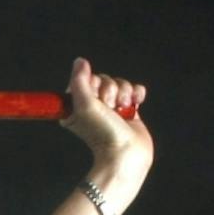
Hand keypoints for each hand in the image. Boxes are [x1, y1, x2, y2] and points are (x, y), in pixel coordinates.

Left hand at [61, 57, 151, 198]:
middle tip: (110, 109)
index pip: (87, 79)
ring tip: (122, 111)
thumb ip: (79, 81)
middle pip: (105, 80)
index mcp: (76, 106)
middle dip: (110, 91)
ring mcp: (112, 108)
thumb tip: (79, 61)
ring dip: (124, 94)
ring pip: (121, 83)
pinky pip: (134, 89)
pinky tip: (135, 103)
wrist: (125, 153)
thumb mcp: (84, 105)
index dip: (94, 85)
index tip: (96, 100)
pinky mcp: (129, 110)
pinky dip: (137, 93)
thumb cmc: (102, 133)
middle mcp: (93, 106)